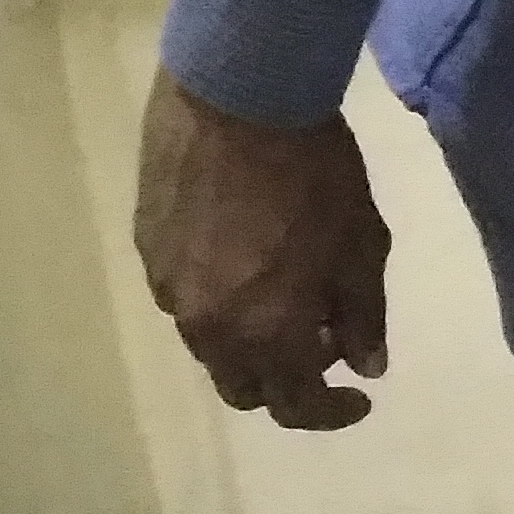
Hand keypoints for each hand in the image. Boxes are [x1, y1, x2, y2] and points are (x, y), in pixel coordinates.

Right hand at [134, 71, 391, 430]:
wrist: (236, 101)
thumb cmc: (316, 173)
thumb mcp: (362, 245)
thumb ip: (364, 315)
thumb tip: (367, 367)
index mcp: (264, 332)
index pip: (294, 406)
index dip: (331, 413)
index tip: (360, 398)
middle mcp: (205, 326)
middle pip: (243, 387)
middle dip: (287, 381)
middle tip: (325, 342)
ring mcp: (167, 288)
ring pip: (210, 347)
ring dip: (251, 343)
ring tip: (289, 300)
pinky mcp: (146, 250)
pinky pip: (186, 301)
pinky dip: (221, 304)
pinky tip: (246, 263)